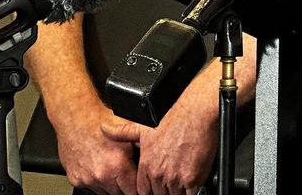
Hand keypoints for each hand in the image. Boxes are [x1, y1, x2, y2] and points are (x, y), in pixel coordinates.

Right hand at [54, 102, 137, 194]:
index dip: (141, 186)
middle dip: (127, 186)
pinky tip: (101, 167)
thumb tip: (156, 156)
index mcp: (118, 166)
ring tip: (114, 169)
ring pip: (106, 193)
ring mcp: (88, 180)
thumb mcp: (130, 131)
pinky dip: (98, 181)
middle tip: (129, 174)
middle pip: (121, 194)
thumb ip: (143, 148)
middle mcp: (102, 176)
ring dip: (112, 185)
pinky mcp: (76, 180)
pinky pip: (92, 187)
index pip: (135, 191)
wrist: (75, 117)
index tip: (142, 182)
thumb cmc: (102, 120)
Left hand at [102, 83, 218, 194]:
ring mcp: (175, 178)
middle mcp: (159, 174)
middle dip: (164, 191)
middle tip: (170, 183)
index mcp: (147, 165)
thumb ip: (123, 133)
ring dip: (177, 192)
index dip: (149, 190)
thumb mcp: (143, 127)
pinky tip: (191, 185)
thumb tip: (105, 129)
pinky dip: (190, 192)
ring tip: (181, 183)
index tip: (156, 186)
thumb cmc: (174, 119)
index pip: (143, 190)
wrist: (196, 114)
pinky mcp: (192, 179)